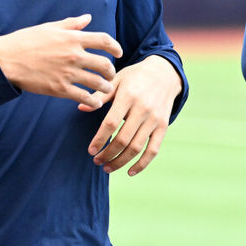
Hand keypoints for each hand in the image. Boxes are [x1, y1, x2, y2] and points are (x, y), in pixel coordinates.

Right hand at [0, 14, 122, 108]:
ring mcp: (67, 73)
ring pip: (97, 83)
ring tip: (107, 89)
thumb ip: (72, 24)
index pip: (104, 40)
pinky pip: (84, 97)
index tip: (118, 53)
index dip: (115, 47)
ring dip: (106, 87)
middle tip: (111, 74)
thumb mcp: (50, 28)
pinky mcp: (60, 89)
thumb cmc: (26, 41)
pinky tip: (95, 102)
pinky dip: (93, 101)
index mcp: (72, 38)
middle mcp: (73, 55)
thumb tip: (88, 18)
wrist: (6, 60)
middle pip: (104, 64)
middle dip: (112, 71)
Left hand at [87, 54, 182, 175]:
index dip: (99, 139)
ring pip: (136, 148)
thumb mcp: (117, 80)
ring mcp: (154, 119)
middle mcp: (143, 109)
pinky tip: (130, 172)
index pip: (111, 123)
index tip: (90, 150)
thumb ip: (100, 95)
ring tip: (107, 167)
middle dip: (107, 154)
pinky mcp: (163, 126)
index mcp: (128, 96)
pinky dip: (142, 164)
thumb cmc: (135, 77)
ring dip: (120, 162)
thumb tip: (81, 108)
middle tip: (96, 161)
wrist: (164, 73)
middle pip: (123, 139)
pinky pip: (153, 150)